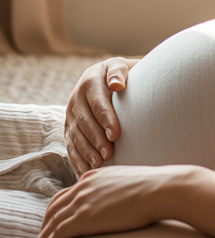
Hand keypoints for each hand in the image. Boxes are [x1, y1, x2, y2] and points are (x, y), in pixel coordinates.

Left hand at [36, 164, 194, 237]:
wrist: (161, 190)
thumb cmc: (156, 188)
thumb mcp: (131, 182)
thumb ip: (120, 189)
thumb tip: (127, 199)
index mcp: (94, 177)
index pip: (68, 193)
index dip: (59, 208)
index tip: (57, 219)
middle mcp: (84, 187)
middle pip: (55, 206)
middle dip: (46, 221)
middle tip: (43, 235)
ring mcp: (82, 202)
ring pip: (53, 220)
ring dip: (44, 234)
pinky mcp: (83, 218)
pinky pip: (58, 232)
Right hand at [64, 57, 135, 176]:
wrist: (106, 76)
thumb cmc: (122, 73)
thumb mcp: (121, 66)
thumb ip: (119, 72)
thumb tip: (117, 84)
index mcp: (90, 83)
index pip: (97, 104)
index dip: (106, 120)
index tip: (116, 135)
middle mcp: (76, 100)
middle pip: (85, 123)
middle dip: (96, 140)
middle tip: (109, 154)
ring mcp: (70, 115)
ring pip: (75, 136)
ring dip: (85, 152)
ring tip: (98, 165)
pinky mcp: (69, 128)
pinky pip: (71, 145)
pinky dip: (77, 160)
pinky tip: (86, 172)